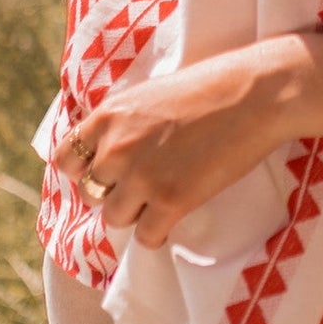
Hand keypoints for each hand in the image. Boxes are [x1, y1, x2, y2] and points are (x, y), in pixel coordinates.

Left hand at [52, 35, 322, 248]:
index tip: (106, 172)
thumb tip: (108, 152)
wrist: (256, 94)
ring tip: (160, 200)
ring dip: (135, 214)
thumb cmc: (211, 86)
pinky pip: (147, 237)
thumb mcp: (150, 94)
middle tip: (142, 186)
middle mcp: (116, 149)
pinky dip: (158, 234)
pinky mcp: (171, 201)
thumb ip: (123, 123)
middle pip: (91, 193)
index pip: (66, 160)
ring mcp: (142, 177)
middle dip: (114, 192)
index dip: (84, 170)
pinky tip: (173, 218)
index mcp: (108, 116)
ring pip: (114, 218)